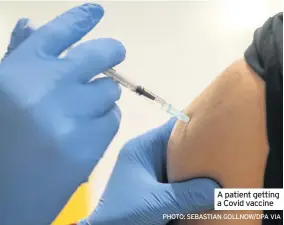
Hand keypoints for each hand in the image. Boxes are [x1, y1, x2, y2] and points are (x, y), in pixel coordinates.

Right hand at [0, 4, 124, 224]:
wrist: (2, 197)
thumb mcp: (1, 91)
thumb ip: (19, 57)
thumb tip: (35, 25)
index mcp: (20, 70)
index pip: (58, 32)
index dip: (81, 18)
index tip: (97, 10)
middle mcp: (50, 86)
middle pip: (101, 54)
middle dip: (111, 52)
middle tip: (114, 54)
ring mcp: (73, 115)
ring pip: (110, 91)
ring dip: (101, 97)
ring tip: (81, 112)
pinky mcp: (91, 143)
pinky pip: (112, 118)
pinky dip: (104, 121)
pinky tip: (84, 134)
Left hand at [80, 119, 218, 224]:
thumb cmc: (123, 213)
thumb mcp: (156, 203)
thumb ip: (188, 195)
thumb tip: (220, 189)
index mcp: (143, 148)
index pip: (173, 127)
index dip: (197, 123)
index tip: (219, 124)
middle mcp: (148, 154)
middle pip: (179, 144)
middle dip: (201, 147)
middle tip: (227, 146)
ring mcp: (152, 169)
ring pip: (181, 160)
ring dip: (198, 165)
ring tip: (223, 162)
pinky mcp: (156, 184)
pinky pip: (178, 176)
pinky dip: (192, 179)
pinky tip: (208, 182)